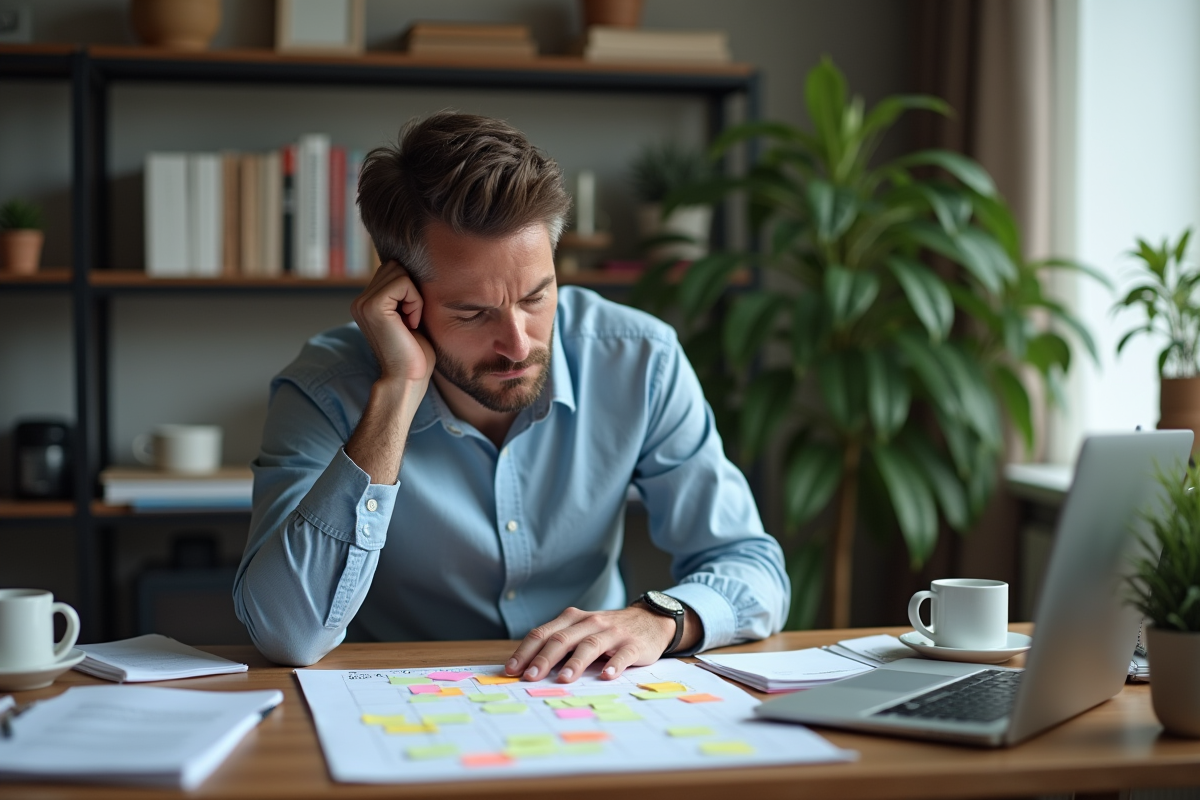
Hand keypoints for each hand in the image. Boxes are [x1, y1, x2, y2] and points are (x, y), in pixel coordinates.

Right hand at [349, 260, 434, 386]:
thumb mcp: (408, 317)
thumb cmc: (414, 354)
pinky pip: (403, 283)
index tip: (412, 317)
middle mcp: (360, 301)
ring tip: (411, 321)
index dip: (410, 289)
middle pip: (395, 266)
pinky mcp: (372, 306)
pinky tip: (411, 323)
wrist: (406, 380)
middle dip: (412, 289)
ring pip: (399, 272)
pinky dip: (415, 301)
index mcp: (366, 303)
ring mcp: (363, 303)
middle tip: (412, 319)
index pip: (392, 270)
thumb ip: (403, 295)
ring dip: (414, 296)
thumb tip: (412, 268)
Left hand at [504, 606, 676, 682]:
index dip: (525, 651)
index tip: (511, 670)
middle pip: (562, 639)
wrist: (650, 620)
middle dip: (544, 658)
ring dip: (575, 663)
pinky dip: (614, 664)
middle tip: (530, 677)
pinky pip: (623, 654)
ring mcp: (612, 633)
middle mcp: (590, 623)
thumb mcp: (582, 631)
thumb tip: (528, 669)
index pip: (543, 633)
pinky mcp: (633, 644)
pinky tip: (606, 676)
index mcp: (572, 619)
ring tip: (563, 679)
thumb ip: (560, 645)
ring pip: (590, 645)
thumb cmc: (607, 632)